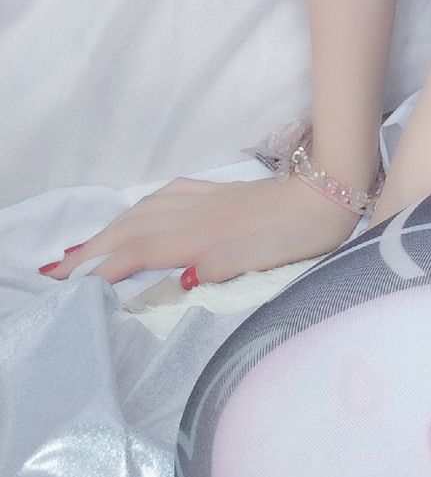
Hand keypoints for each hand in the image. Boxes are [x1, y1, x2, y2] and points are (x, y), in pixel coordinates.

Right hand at [38, 173, 360, 287]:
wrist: (327, 194)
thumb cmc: (294, 237)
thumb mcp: (256, 260)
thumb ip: (214, 268)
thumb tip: (177, 278)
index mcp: (199, 236)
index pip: (139, 253)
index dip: (105, 268)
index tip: (72, 284)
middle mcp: (195, 214)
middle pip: (133, 229)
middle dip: (94, 248)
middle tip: (58, 267)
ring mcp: (207, 199)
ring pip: (146, 210)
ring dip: (113, 228)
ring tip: (87, 246)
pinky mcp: (220, 192)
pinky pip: (167, 196)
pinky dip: (143, 207)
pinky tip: (143, 211)